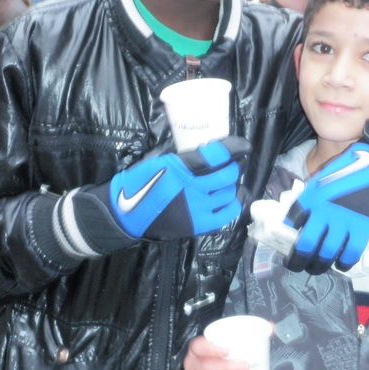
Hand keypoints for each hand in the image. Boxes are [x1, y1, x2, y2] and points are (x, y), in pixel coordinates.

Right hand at [58, 137, 249, 256]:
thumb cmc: (138, 183)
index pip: (216, 154)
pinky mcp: (198, 226)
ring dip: (234, 185)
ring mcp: (197, 208)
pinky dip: (233, 204)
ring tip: (230, 181)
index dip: (235, 147)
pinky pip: (227, 214)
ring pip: (229, 193)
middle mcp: (192, 188)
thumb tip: (203, 144)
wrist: (124, 215)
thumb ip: (178, 153)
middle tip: (236, 163)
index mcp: (180, 167)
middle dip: (236, 166)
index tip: (244, 145)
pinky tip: (232, 198)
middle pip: (228, 174)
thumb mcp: (155, 160)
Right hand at [183, 335, 248, 369]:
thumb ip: (252, 332)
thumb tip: (271, 328)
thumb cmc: (223, 355)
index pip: (198, 346)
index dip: (211, 348)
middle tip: (245, 368)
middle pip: (203, 367)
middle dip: (225, 368)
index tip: (229, 350)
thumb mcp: (232, 342)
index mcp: (198, 349)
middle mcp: (192, 365)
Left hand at [284, 137, 368, 273]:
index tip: (286, 241)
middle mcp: (325, 212)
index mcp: (313, 196)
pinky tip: (340, 264)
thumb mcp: (323, 178)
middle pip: (306, 244)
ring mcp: (344, 222)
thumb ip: (312, 197)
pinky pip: (351, 253)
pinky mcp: (363, 228)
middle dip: (298, 260)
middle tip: (296, 265)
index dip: (286, 234)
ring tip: (315, 268)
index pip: (292, 220)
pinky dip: (344, 263)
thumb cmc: (350, 167)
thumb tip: (303, 217)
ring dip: (318, 265)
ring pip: (327, 253)